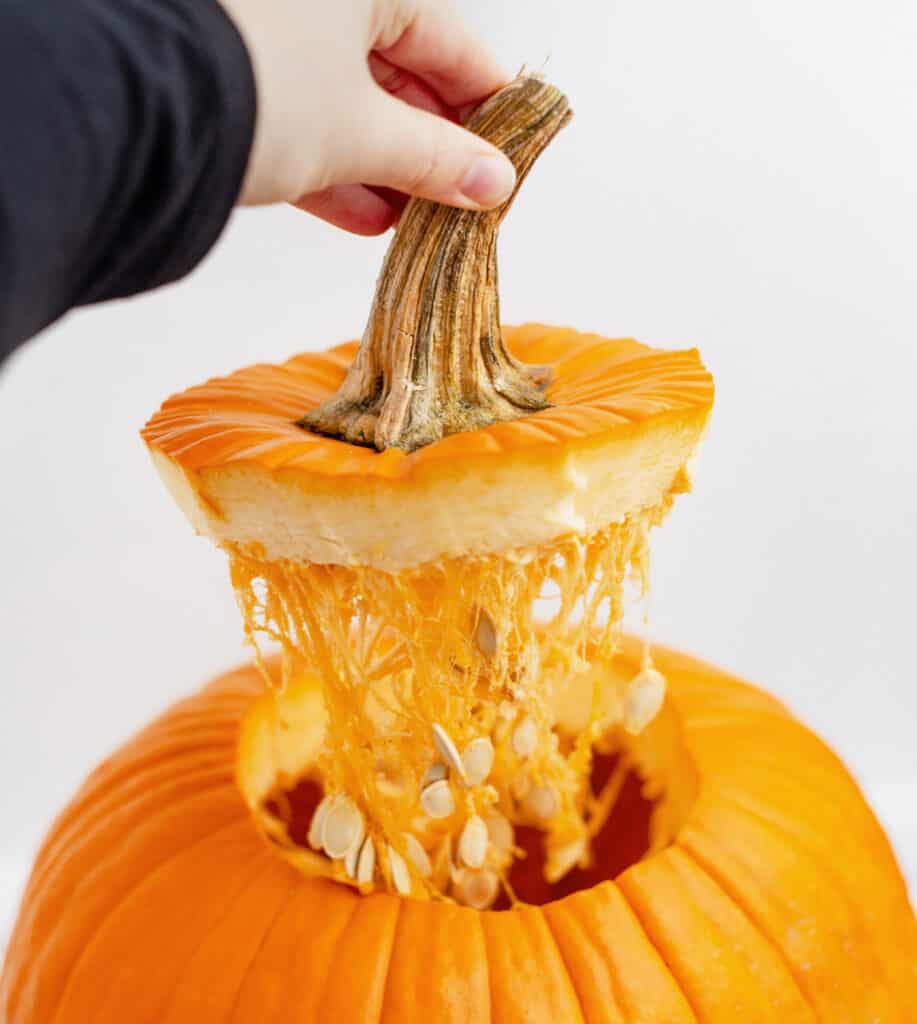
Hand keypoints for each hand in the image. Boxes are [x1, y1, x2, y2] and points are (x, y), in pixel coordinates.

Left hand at [221, 0, 516, 233]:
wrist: (135, 110)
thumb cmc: (257, 85)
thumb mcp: (364, 132)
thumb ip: (435, 159)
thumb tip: (491, 184)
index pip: (450, 42)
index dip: (486, 106)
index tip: (510, 150)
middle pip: (397, 72)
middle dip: (430, 145)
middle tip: (462, 196)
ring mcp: (270, 34)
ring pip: (347, 102)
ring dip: (385, 167)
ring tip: (416, 219)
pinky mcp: (234, 80)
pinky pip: (301, 120)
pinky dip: (334, 168)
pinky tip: (366, 214)